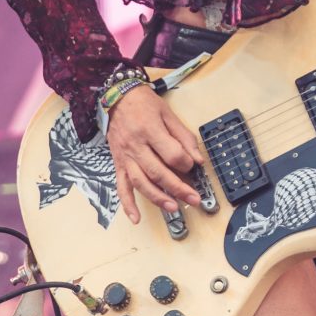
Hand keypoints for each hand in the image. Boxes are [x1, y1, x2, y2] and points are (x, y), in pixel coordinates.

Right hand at [106, 84, 203, 224]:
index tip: (193, 166)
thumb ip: (184, 137)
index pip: (172, 154)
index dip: (186, 163)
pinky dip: (127, 204)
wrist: (116, 97)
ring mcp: (125, 157)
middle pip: (158, 172)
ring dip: (158, 198)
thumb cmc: (145, 104)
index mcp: (150, 130)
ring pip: (141, 183)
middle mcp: (136, 146)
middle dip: (178, 188)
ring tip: (174, 208)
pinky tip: (135, 218)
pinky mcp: (118, 164)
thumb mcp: (168, 114)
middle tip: (194, 199)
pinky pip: (121, 187)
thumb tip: (198, 160)